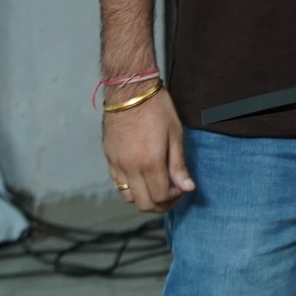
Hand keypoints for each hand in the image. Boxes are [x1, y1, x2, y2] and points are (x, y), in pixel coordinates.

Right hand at [101, 86, 195, 212]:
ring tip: (157, 186)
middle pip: (143, 203)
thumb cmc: (157, 108)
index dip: (174, 198)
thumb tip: (187, 188)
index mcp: (149, 162)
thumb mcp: (175, 134)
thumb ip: (178, 165)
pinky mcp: (108, 158)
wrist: (130, 90)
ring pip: (128, 197)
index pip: (160, 197)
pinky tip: (142, 176)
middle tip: (172, 195)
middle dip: (160, 205)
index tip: (182, 188)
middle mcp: (130, 168)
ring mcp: (116, 164)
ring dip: (144, 198)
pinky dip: (131, 187)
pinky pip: (118, 183)